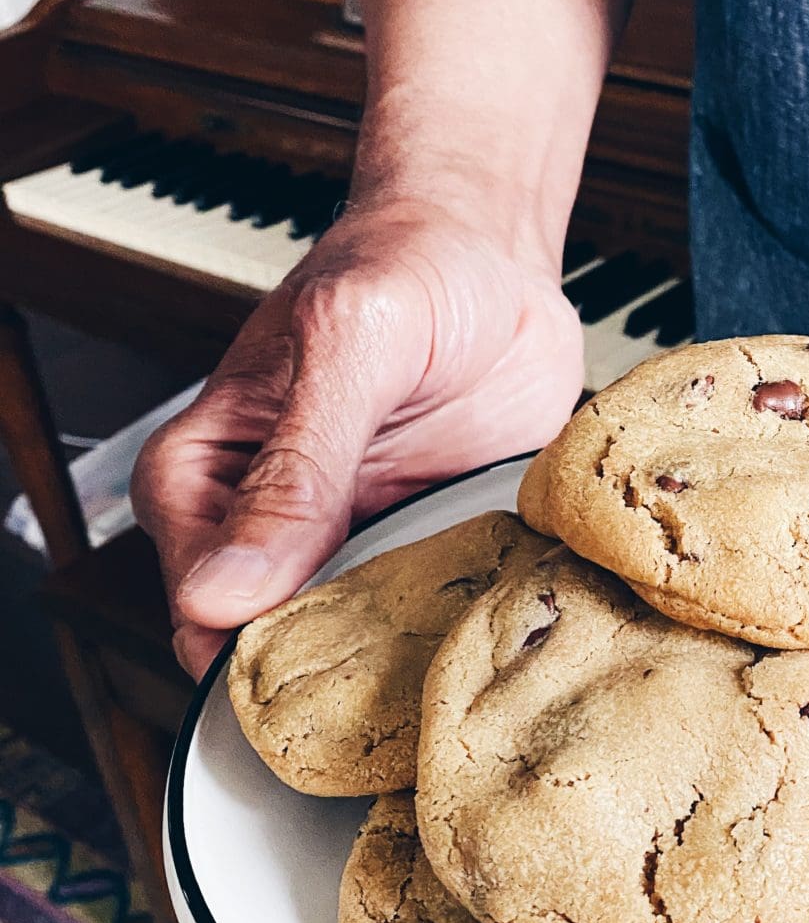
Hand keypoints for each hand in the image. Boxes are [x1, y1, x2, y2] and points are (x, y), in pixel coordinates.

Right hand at [131, 201, 582, 677]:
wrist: (496, 251)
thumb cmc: (404, 266)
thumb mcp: (349, 345)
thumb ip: (296, 467)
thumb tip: (222, 591)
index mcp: (206, 476)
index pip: (199, 604)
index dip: (251, 649)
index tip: (318, 667)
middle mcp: (270, 524)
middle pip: (272, 642)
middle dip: (333, 671)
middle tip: (401, 669)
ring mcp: (352, 540)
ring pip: (353, 644)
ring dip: (401, 656)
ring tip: (452, 654)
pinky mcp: (424, 546)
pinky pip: (427, 613)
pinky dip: (456, 624)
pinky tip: (490, 617)